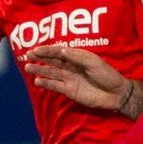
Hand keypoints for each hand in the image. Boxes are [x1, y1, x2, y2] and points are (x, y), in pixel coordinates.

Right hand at [25, 43, 142, 113]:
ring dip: (39, 70)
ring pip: (51, 73)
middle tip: (27, 56)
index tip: (36, 49)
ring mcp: (69, 79)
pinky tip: (37, 81)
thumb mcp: (93, 61)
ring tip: (27, 67)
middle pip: (52, 61)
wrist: (115, 93)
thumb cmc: (106, 74)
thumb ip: (76, 56)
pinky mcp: (69, 91)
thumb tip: (61, 50)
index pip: (59, 52)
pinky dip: (46, 83)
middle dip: (40, 58)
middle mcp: (71, 67)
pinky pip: (55, 86)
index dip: (47, 50)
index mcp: (77, 57)